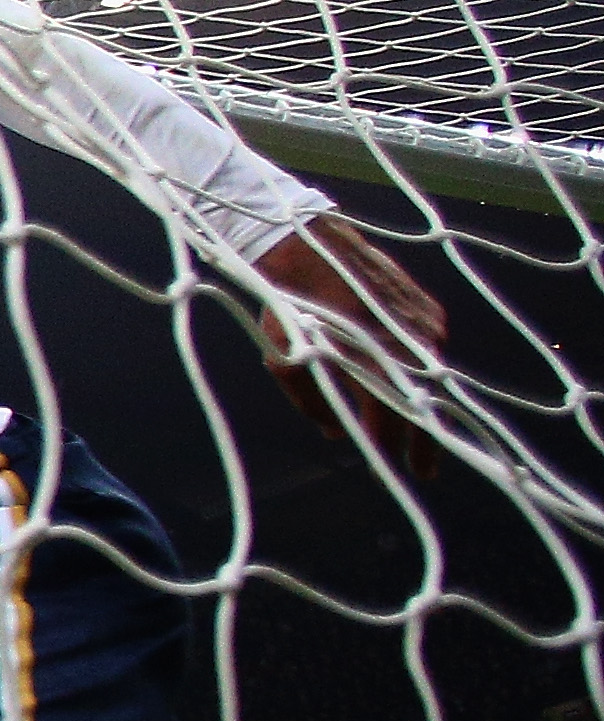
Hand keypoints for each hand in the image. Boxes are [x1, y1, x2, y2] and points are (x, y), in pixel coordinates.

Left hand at [253, 219, 448, 479]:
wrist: (312, 247)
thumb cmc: (289, 307)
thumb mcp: (285, 361)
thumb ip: (312, 401)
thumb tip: (335, 433)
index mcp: (370, 360)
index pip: (389, 419)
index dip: (392, 450)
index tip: (395, 473)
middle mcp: (408, 344)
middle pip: (425, 406)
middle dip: (424, 441)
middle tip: (424, 472)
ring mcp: (425, 324)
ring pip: (434, 380)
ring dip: (427, 409)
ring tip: (425, 438)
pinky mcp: (429, 309)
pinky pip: (431, 352)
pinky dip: (424, 375)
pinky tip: (416, 391)